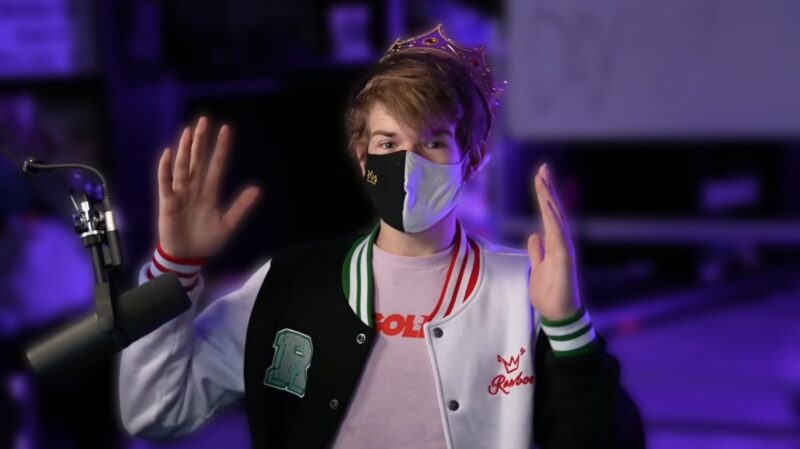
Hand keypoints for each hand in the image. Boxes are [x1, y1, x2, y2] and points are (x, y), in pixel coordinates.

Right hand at [157, 116, 260, 259]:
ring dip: (185, 149)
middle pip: (198, 160)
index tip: (226, 129)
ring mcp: (180, 193)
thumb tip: (257, 190)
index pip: (217, 165)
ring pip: (183, 166)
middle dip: (202, 141)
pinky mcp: (167, 201)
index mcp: (210, 192)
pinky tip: (168, 153)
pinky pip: (165, 182)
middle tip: (204, 120)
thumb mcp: (228, 225)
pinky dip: (165, 168)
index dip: (221, 148)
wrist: (187, 257)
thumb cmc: (207, 241)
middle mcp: (195, 188)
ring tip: (189, 132)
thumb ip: (241, 207)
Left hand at [527, 163, 581, 320]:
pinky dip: (553, 220)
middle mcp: (561, 242)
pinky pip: (558, 235)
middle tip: (542, 168)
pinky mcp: (564, 259)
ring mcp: (564, 249)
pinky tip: (548, 206)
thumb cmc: (550, 292)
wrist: (559, 314)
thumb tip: (534, 235)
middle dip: (547, 189)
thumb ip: (537, 251)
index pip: (548, 213)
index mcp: (554, 243)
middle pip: (553, 211)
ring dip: (549, 199)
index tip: (540, 176)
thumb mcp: (538, 267)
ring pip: (556, 219)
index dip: (544, 195)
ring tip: (543, 181)